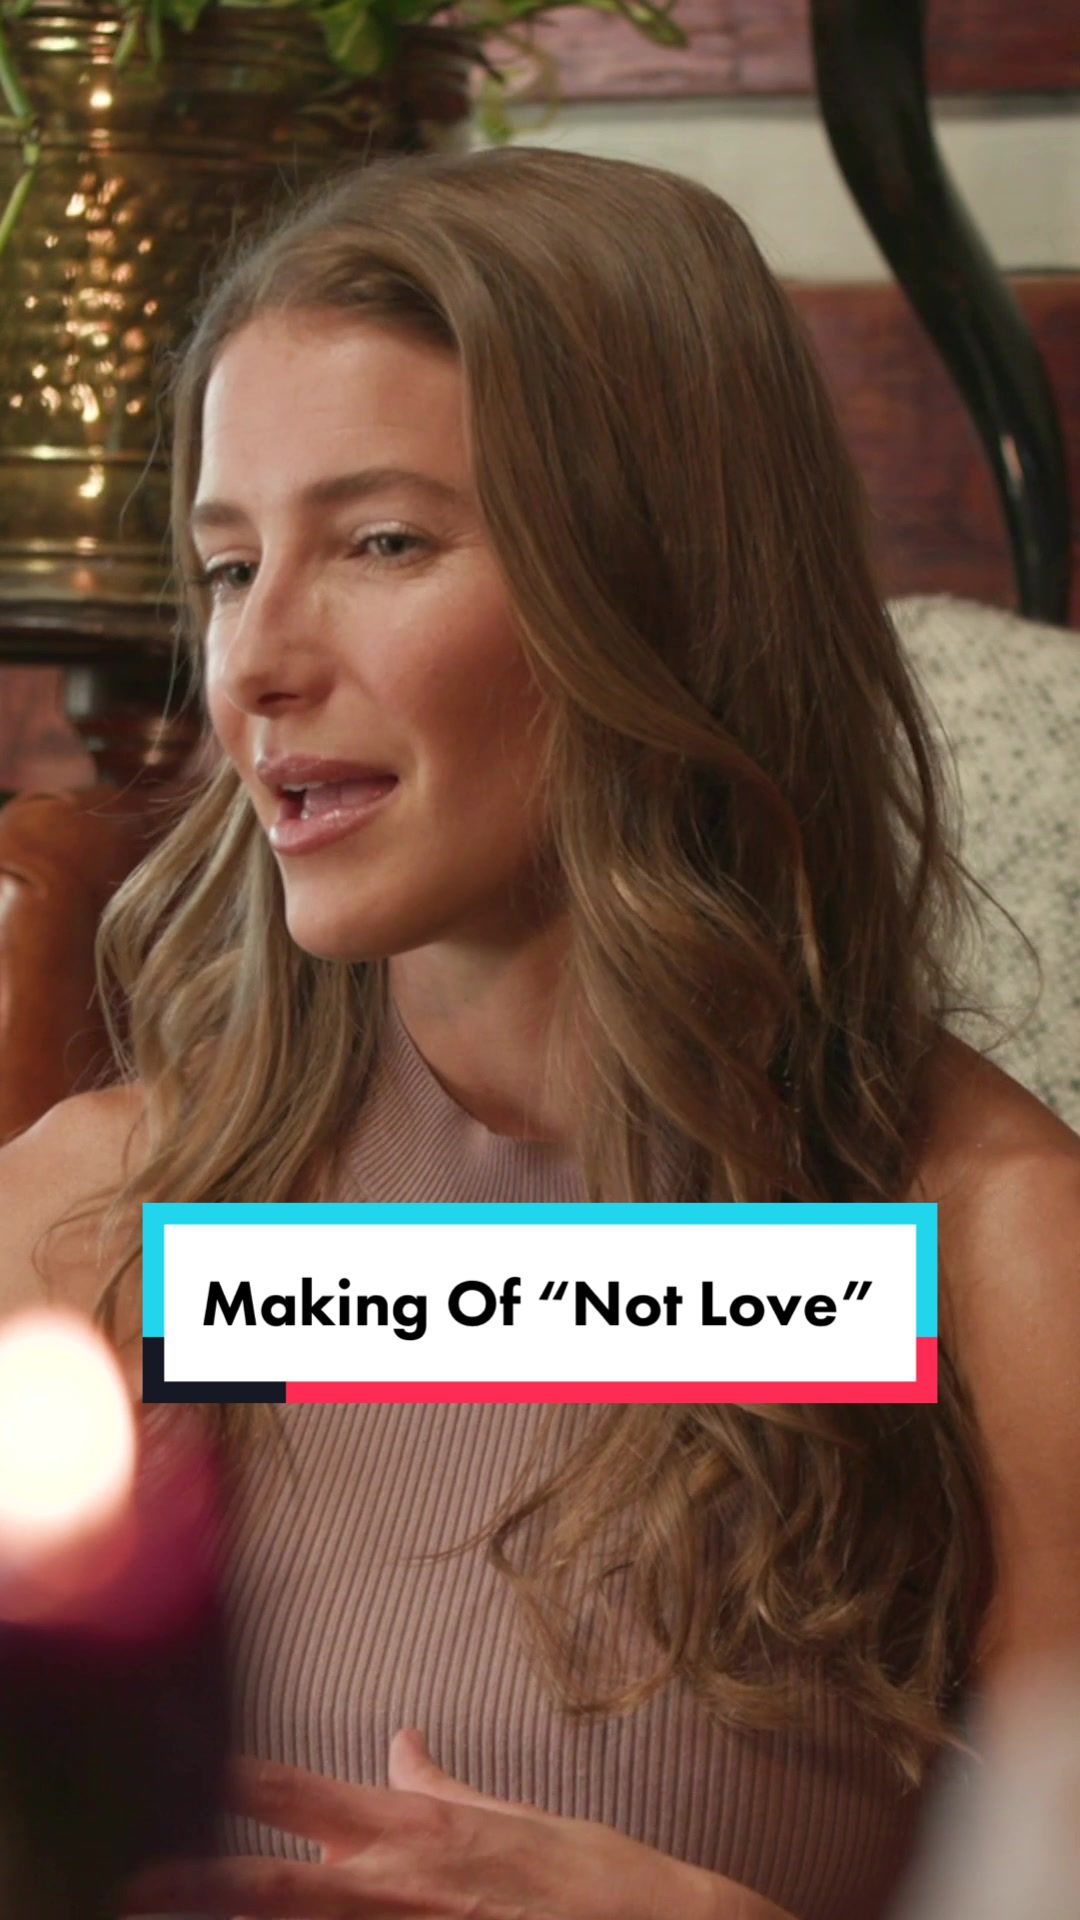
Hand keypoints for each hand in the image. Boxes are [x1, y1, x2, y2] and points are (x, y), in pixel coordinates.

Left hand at [117, 1728, 792, 1918]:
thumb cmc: (590, 1880)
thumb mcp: (509, 1817)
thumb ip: (439, 1787)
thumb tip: (400, 1741)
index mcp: (417, 1833)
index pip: (303, 1794)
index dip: (232, 1782)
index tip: (171, 1772)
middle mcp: (405, 1884)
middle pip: (280, 1884)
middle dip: (203, 1886)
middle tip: (135, 1885)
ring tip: (183, 1915)